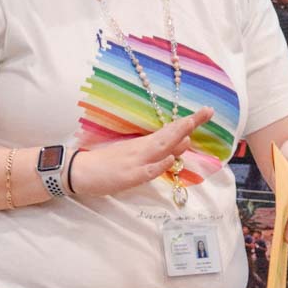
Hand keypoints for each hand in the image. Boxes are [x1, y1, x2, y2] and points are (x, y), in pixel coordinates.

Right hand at [65, 108, 215, 198]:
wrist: (80, 170)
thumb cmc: (106, 163)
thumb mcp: (133, 153)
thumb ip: (156, 150)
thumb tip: (179, 145)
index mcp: (143, 143)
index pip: (170, 130)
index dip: (188, 122)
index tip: (206, 111)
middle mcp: (142, 149)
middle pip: (169, 135)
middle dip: (188, 124)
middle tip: (207, 111)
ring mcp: (136, 162)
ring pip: (159, 149)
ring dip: (175, 138)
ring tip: (191, 126)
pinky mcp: (128, 176)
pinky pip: (146, 171)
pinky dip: (159, 166)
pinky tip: (170, 160)